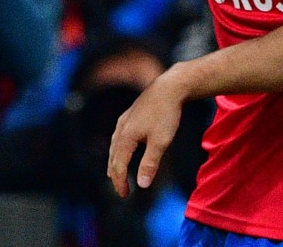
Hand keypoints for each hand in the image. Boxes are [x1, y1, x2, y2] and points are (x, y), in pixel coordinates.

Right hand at [107, 69, 187, 197]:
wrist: (170, 86)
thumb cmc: (166, 114)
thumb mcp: (161, 141)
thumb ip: (150, 163)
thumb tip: (142, 185)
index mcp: (125, 138)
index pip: (118, 166)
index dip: (120, 182)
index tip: (125, 195)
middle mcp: (121, 129)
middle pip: (113, 157)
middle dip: (116, 175)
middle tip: (121, 189)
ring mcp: (124, 120)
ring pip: (114, 145)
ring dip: (114, 161)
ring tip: (115, 172)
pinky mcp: (130, 114)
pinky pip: (119, 135)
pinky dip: (118, 147)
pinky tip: (122, 146)